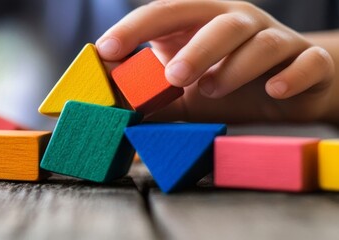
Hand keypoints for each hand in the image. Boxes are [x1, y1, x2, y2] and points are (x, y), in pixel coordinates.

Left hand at [96, 0, 335, 122]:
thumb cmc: (225, 84)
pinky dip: (292, 75)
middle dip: (195, 49)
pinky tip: (274, 90)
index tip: (105, 50)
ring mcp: (277, 39)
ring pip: (262, 42)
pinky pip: (307, 62)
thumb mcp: (183, 93)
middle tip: (171, 77)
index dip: (134, 28)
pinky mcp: (309, 62)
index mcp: (201, 20)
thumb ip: (150, 97)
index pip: (165, 13)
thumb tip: (107, 106)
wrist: (290, 88)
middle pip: (219, 23)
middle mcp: (239, 21)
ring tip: (210, 90)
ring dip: (235, 66)